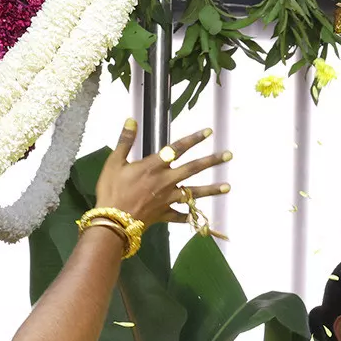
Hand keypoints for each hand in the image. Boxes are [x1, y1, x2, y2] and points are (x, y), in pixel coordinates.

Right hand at [94, 121, 231, 230]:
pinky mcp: (165, 214)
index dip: (194, 139)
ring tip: (228, 187)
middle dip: (212, 161)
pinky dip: (188, 216)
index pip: (177, 149)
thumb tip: (132, 119)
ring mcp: (168, 199)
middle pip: (193, 168)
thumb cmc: (111, 189)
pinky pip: (180, 215)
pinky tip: (197, 216)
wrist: (113, 220)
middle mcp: (166, 181)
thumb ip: (126, 141)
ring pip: (194, 193)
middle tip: (229, 155)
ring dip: (212, 190)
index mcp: (154, 166)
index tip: (209, 132)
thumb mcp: (114, 162)